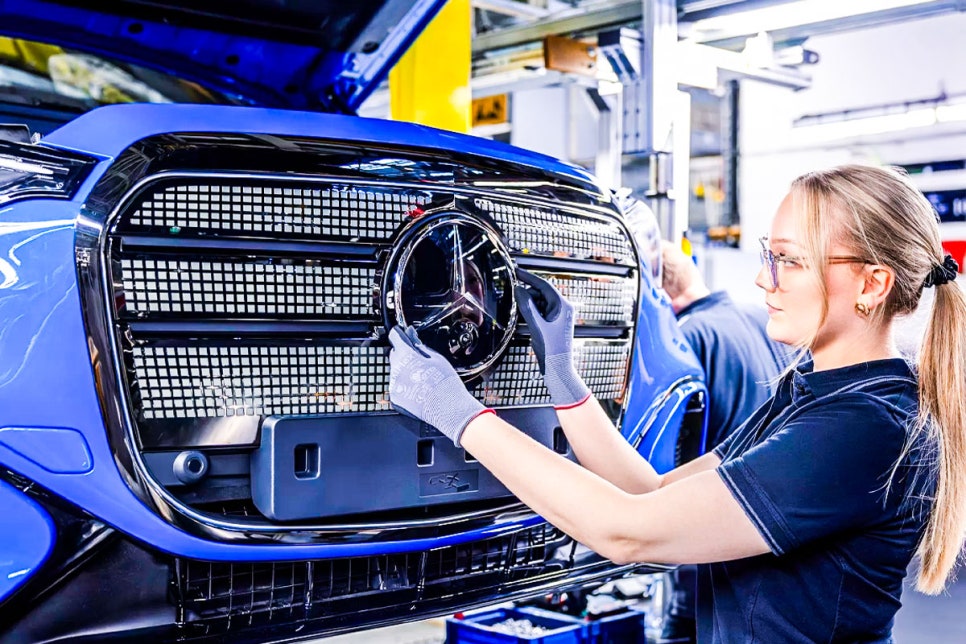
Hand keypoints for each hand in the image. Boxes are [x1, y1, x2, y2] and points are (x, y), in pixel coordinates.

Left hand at [388, 325, 491, 446]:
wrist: (448, 409)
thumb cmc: (445, 383)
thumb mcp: (435, 358)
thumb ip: (419, 345)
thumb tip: (411, 335)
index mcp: (405, 356)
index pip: (395, 337)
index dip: (399, 334)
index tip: (402, 333)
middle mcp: (396, 370)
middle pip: (395, 355)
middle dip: (404, 354)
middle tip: (419, 359)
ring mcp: (394, 386)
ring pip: (396, 371)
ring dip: (405, 371)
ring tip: (423, 378)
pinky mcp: (395, 399)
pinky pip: (397, 386)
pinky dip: (404, 385)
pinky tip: (419, 388)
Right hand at [514, 268, 590, 407]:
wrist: (558, 369)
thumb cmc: (551, 349)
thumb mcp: (536, 326)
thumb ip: (527, 306)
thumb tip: (518, 289)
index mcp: (562, 306)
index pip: (544, 285)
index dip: (529, 277)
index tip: (516, 270)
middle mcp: (562, 309)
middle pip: (540, 294)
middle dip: (526, 295)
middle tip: (511, 297)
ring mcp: (557, 316)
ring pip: (538, 303)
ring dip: (527, 306)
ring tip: (517, 313)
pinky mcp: (553, 324)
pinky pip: (539, 312)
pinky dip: (530, 314)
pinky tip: (522, 319)